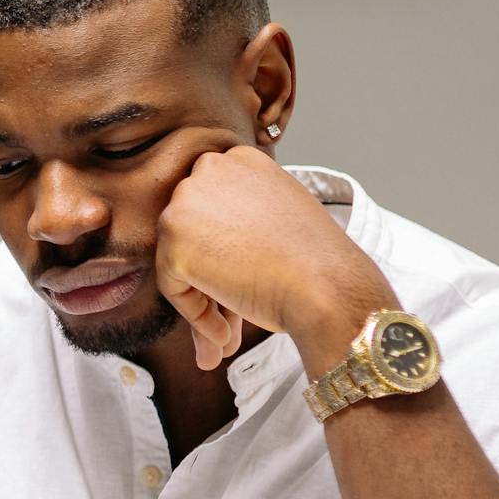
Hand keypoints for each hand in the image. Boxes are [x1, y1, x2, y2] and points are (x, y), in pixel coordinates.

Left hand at [151, 144, 390, 370]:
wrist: (326, 286)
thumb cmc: (315, 263)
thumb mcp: (276, 228)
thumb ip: (238, 232)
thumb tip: (210, 261)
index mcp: (241, 160)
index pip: (213, 210)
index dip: (225, 253)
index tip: (243, 284)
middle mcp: (210, 169)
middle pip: (193, 233)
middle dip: (209, 281)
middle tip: (230, 325)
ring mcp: (188, 202)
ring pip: (179, 259)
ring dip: (202, 301)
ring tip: (226, 337)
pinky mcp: (174, 240)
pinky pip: (172, 287)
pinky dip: (194, 314)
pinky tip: (224, 335)